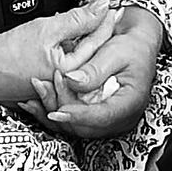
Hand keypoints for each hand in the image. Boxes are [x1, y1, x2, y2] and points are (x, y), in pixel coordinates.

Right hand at [0, 0, 117, 104]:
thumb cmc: (2, 55)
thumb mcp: (46, 28)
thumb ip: (78, 17)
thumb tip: (102, 5)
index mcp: (72, 74)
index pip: (99, 41)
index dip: (107, 19)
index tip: (114, 5)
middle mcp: (68, 86)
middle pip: (91, 50)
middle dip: (98, 28)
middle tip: (107, 9)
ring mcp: (56, 87)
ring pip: (77, 56)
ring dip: (82, 37)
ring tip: (86, 18)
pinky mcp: (45, 85)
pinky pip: (63, 64)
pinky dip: (66, 48)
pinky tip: (64, 34)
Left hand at [30, 4, 163, 139]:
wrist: (136, 44)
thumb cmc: (132, 46)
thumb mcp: (116, 52)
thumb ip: (95, 69)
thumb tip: (72, 81)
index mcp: (131, 103)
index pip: (102, 117)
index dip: (78, 115)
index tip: (57, 111)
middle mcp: (119, 117)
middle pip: (84, 126)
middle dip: (60, 108)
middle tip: (42, 85)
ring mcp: (106, 119)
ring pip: (74, 126)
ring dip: (52, 109)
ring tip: (36, 89)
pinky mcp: (95, 115)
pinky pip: (72, 120)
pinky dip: (53, 111)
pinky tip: (35, 102)